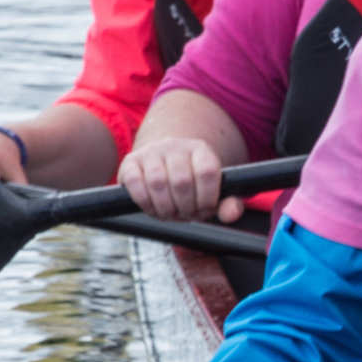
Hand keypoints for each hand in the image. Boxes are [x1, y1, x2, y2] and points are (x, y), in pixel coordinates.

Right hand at [119, 135, 238, 222]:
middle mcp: (175, 146)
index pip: (207, 172)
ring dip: (165, 207)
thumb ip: (228, 203)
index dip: (207, 198)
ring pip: (157, 182)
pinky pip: (134, 182)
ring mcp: (151, 152)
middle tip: (187, 215)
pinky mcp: (130, 161)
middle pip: (182, 181)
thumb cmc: (194, 183)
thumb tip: (231, 214)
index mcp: (201, 150)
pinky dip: (144, 202)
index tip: (205, 210)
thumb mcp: (215, 190)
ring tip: (171, 214)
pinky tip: (153, 208)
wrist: (164, 162)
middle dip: (186, 207)